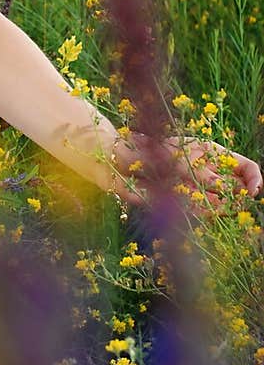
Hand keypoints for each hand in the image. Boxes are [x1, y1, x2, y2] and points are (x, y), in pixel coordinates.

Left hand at [111, 130, 262, 208]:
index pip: (245, 166)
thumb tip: (223, 186)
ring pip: (219, 205)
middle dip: (238, 199)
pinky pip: (199, 213)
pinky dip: (198, 213)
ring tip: (202, 203)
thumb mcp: (174, 156)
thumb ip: (198, 171)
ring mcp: (197, 189)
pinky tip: (190, 209)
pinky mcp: (182, 203)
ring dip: (216, 208)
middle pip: (236, 189)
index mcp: (211, 154)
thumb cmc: (144, 150)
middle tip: (230, 204)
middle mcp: (208, 173)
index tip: (253, 192)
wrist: (115, 162)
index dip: (254, 178)